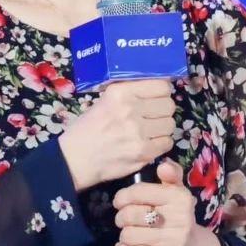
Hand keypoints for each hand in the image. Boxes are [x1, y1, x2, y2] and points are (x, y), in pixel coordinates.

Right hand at [58, 79, 175, 189]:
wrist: (75, 159)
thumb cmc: (88, 129)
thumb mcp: (104, 100)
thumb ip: (130, 94)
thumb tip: (156, 90)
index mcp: (121, 92)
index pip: (161, 86)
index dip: (161, 93)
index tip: (156, 99)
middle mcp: (131, 109)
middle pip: (168, 106)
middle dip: (162, 112)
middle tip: (152, 118)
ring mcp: (138, 132)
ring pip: (170, 124)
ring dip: (162, 129)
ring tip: (148, 132)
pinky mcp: (143, 152)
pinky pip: (167, 143)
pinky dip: (160, 144)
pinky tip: (148, 144)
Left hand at [112, 159, 216, 245]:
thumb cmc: (178, 217)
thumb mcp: (178, 193)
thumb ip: (171, 176)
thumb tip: (164, 164)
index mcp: (180, 197)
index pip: (139, 192)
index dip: (123, 197)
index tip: (119, 202)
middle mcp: (180, 217)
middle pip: (130, 214)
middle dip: (121, 218)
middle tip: (123, 220)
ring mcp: (175, 240)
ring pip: (129, 235)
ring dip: (124, 235)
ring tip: (129, 234)